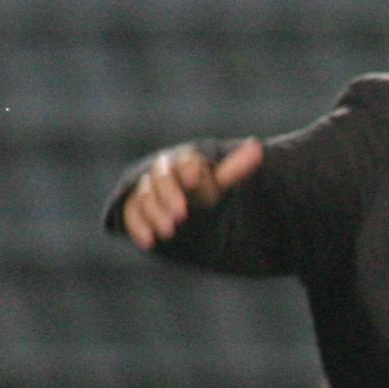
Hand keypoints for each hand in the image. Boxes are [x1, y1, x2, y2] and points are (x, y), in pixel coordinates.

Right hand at [119, 138, 263, 249]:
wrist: (178, 202)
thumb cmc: (201, 188)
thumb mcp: (218, 181)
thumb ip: (235, 168)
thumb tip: (257, 145)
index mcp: (184, 163)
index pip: (184, 162)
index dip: (187, 168)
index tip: (193, 179)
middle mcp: (163, 174)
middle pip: (161, 179)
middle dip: (169, 195)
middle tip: (181, 215)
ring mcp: (147, 191)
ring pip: (145, 197)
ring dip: (155, 213)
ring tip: (168, 231)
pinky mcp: (135, 207)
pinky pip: (131, 213)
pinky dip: (138, 227)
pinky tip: (148, 241)